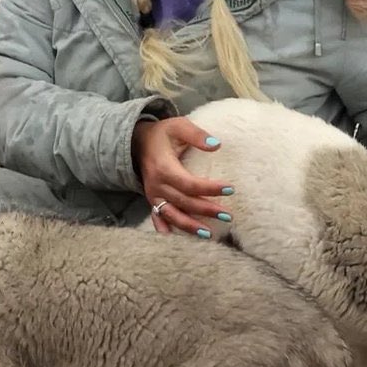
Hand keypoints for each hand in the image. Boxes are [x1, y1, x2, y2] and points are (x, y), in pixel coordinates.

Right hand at [133, 117, 231, 236]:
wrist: (137, 142)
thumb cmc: (162, 134)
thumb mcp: (178, 126)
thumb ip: (196, 135)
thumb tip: (217, 145)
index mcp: (164, 168)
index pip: (190, 184)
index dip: (210, 188)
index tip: (230, 189)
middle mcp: (157, 185)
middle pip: (184, 202)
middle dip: (206, 210)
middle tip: (228, 216)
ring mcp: (153, 195)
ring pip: (172, 215)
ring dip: (189, 226)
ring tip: (208, 234)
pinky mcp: (152, 201)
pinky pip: (158, 218)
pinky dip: (165, 230)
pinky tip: (175, 241)